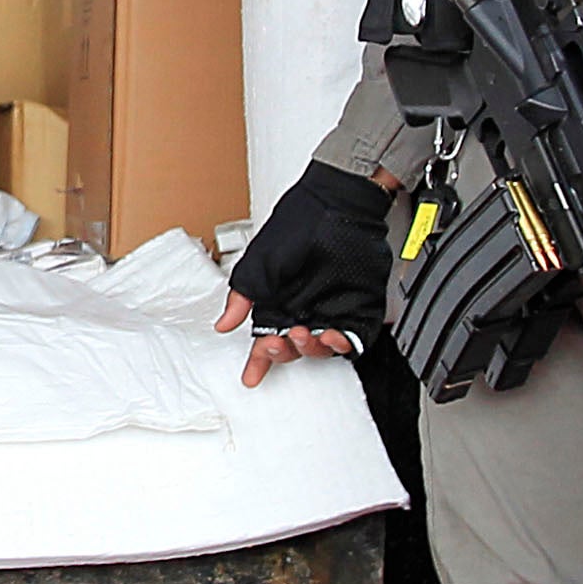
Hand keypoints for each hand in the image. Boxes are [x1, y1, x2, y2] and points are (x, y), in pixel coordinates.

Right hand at [217, 161, 397, 387]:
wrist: (337, 205)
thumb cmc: (298, 225)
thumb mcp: (260, 261)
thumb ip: (243, 294)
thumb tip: (224, 323)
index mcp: (279, 301)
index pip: (266, 338)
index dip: (259, 361)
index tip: (251, 378)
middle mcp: (305, 308)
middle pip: (293, 348)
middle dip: (285, 352)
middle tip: (281, 339)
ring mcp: (332, 308)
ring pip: (322, 348)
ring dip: (313, 350)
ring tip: (308, 334)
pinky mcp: (358, 306)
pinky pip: (354, 338)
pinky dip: (346, 344)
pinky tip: (336, 336)